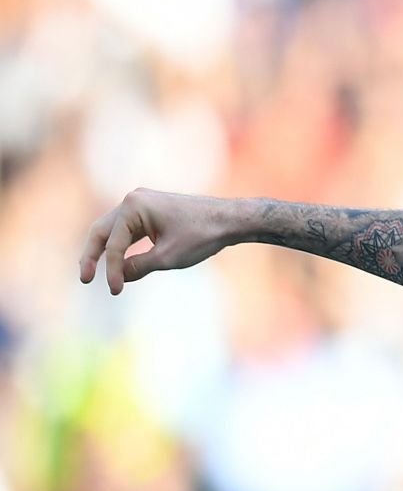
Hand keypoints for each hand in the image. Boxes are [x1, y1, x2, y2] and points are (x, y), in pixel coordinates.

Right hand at [80, 189, 239, 293]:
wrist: (230, 220)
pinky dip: (121, 245)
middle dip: (92, 255)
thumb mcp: (169, 257)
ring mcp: (141, 202)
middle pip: (102, 230)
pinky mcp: (150, 209)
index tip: (115, 291)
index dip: (111, 270)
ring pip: (113, 229)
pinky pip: (128, 229)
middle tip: (84, 279)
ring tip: (92, 272)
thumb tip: (120, 276)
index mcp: (134, 206)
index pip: (114, 244)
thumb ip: (139, 267)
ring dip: (104, 250)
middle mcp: (133, 199)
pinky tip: (118, 263)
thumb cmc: (202, 235)